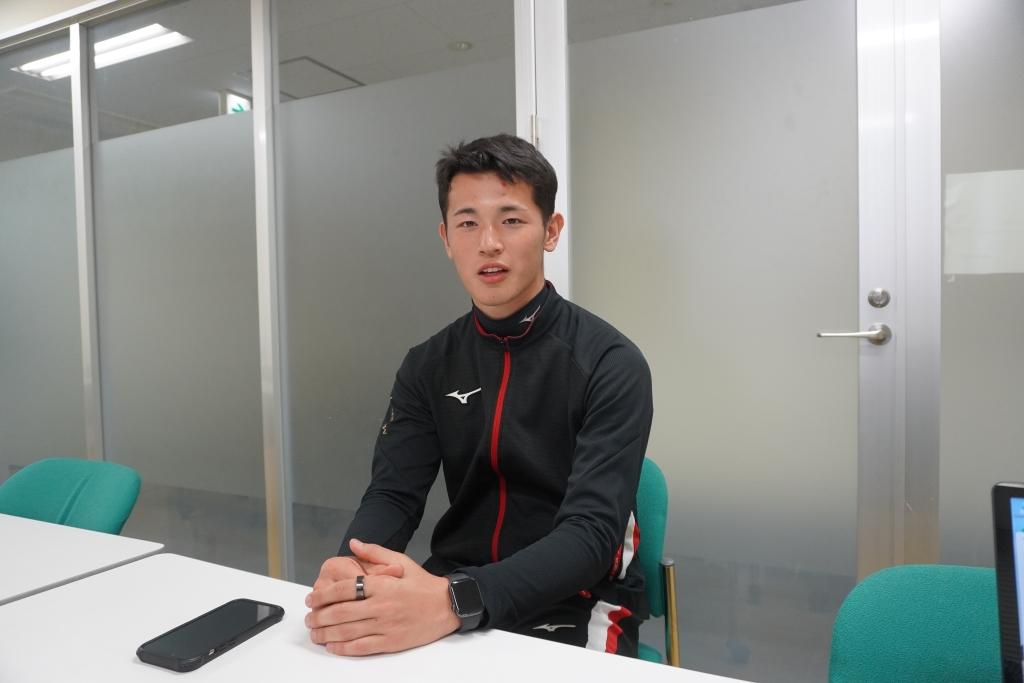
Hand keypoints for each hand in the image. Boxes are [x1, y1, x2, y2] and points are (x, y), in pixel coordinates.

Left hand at [305, 539, 459, 655]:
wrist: (448, 605)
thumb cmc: (423, 584)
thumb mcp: (401, 561)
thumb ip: (375, 553)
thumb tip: (354, 544)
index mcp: (382, 584)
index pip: (344, 588)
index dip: (323, 595)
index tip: (312, 598)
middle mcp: (382, 605)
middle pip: (341, 612)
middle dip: (319, 616)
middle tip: (308, 617)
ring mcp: (386, 625)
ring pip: (348, 631)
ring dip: (326, 633)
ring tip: (314, 632)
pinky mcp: (391, 642)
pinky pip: (362, 647)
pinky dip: (344, 648)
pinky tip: (333, 646)